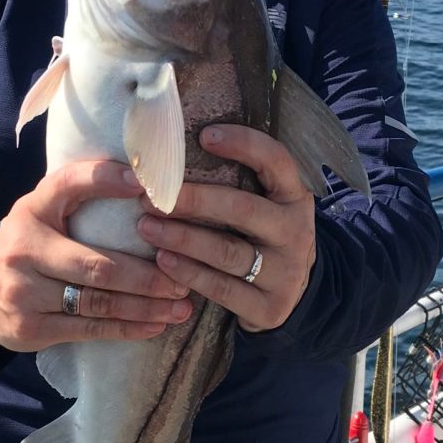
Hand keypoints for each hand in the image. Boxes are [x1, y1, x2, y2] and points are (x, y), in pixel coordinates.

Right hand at [0, 160, 192, 351]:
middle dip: (147, 275)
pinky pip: (89, 329)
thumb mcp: (41, 213)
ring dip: (145, 307)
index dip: (106, 181)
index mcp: (32, 209)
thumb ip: (79, 200)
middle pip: (96, 265)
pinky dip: (127, 329)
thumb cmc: (28, 245)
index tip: (146, 186)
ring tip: (180, 307)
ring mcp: (24, 291)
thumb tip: (147, 189)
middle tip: (182, 279)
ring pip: (97, 302)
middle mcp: (25, 248)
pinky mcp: (30, 328)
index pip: (68, 184)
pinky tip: (155, 326)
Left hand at [136, 125, 316, 332]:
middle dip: (194, 200)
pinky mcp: (269, 307)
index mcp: (294, 197)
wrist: (294, 298)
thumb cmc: (261, 238)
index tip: (205, 136)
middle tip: (152, 196)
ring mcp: (286, 272)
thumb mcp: (265, 207)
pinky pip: (222, 288)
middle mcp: (296, 231)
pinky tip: (163, 261)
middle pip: (242, 209)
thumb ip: (239, 182)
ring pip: (227, 252)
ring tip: (147, 227)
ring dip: (182, 238)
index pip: (276, 161)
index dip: (244, 144)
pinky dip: (189, 273)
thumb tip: (177, 151)